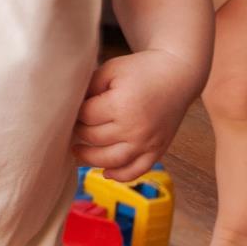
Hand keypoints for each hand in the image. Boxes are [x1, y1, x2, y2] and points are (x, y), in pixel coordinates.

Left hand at [71, 48, 203, 181]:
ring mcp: (148, 142)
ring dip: (88, 158)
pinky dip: (119, 175)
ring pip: (110, 160)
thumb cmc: (140, 70)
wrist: (178, 75)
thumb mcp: (110, 69)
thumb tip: (68, 108)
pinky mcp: (158, 150)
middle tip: (72, 125)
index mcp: (121, 104)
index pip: (85, 117)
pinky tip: (105, 173)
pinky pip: (136, 170)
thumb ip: (88, 88)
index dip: (74, 113)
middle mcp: (135, 127)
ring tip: (76, 150)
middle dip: (79, 131)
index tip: (71, 108)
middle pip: (94, 138)